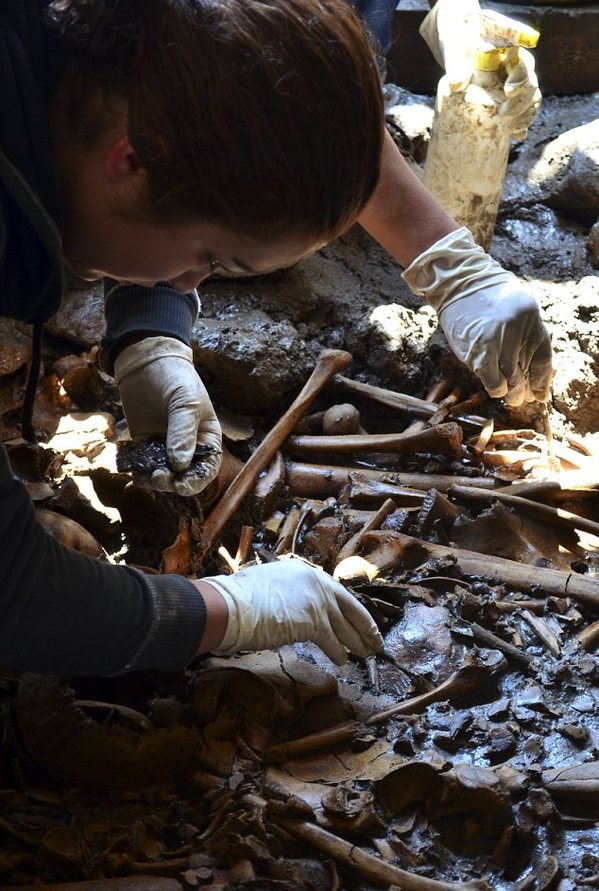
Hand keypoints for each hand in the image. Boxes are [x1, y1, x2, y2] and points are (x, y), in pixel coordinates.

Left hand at [114, 336, 221, 494]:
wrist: (145, 361)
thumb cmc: (175, 378)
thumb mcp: (185, 402)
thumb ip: (183, 434)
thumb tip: (178, 466)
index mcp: (207, 438)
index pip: (207, 468)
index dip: (196, 481)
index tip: (181, 485)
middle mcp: (188, 447)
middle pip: (184, 477)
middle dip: (172, 482)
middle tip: (158, 477)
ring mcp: (165, 447)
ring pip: (163, 475)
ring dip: (154, 481)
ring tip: (144, 476)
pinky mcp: (144, 444)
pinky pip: (143, 465)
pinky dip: (138, 472)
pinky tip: (133, 471)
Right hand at [205, 558, 383, 663]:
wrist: (230, 606)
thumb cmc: (239, 599)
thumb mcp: (268, 586)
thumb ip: (288, 594)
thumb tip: (295, 609)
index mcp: (303, 571)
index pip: (335, 591)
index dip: (349, 608)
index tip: (357, 617)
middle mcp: (315, 582)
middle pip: (349, 607)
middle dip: (364, 626)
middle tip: (375, 638)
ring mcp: (317, 601)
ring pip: (345, 626)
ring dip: (357, 642)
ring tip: (366, 653)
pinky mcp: (314, 622)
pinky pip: (333, 642)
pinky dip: (338, 653)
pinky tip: (342, 661)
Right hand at [402, 227, 553, 405]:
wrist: (458, 284)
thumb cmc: (486, 298)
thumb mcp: (516, 309)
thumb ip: (525, 334)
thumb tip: (529, 370)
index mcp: (532, 317)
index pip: (543, 358)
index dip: (542, 381)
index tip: (540, 394)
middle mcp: (518, 329)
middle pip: (526, 372)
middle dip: (524, 390)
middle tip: (520, 398)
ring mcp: (498, 341)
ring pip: (510, 380)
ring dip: (509, 392)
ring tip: (508, 395)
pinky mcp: (478, 351)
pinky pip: (492, 380)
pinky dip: (495, 387)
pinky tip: (495, 386)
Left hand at [420, 0, 540, 138]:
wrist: (459, 43)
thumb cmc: (459, 38)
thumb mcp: (456, 45)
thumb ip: (456, 62)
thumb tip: (457, 85)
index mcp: (512, 49)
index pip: (524, 64)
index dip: (520, 79)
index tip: (508, 92)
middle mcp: (517, 66)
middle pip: (531, 85)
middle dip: (521, 103)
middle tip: (503, 114)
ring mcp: (514, 82)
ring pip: (530, 99)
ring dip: (525, 116)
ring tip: (512, 131)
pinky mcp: (507, 96)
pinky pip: (520, 111)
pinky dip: (520, 124)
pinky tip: (516, 137)